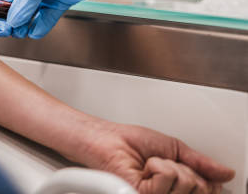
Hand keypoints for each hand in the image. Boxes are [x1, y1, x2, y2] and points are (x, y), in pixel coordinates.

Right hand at [0, 0, 148, 37]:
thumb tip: (15, 18)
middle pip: (3, 4)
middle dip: (0, 19)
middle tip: (3, 29)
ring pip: (21, 15)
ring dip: (18, 25)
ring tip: (19, 31)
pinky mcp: (58, 2)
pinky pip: (43, 19)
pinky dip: (38, 27)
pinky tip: (36, 30)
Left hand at [81, 122, 234, 193]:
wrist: (105, 140)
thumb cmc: (129, 141)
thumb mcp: (173, 148)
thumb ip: (199, 162)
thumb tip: (224, 173)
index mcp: (177, 184)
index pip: (207, 189)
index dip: (201, 175)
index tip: (182, 164)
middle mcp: (168, 193)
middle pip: (200, 188)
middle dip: (183, 166)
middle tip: (159, 161)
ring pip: (185, 184)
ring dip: (167, 165)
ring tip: (148, 164)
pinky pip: (167, 178)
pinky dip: (157, 166)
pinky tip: (142, 168)